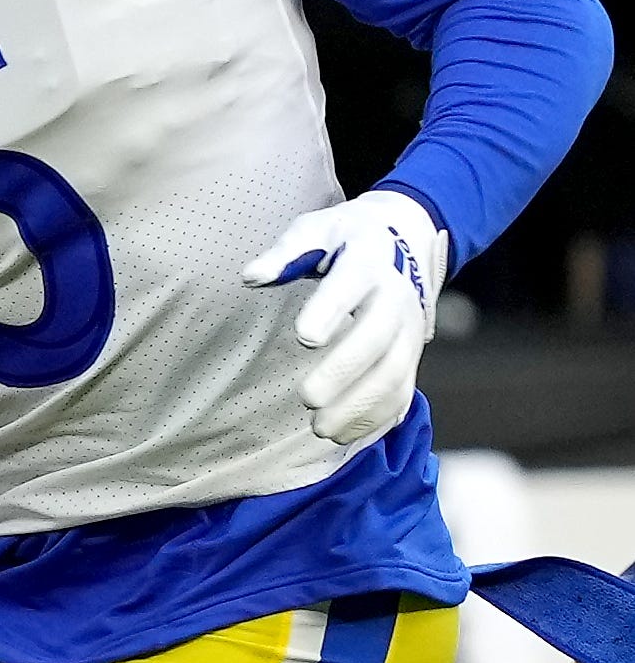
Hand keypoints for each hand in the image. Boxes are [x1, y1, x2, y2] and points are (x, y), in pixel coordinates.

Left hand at [241, 189, 445, 446]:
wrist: (403, 238)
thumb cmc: (343, 237)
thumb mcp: (314, 228)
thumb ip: (285, 252)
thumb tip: (251, 275)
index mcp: (367, 261)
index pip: (351, 286)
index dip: (330, 311)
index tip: (303, 337)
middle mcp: (396, 297)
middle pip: (379, 338)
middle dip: (345, 370)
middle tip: (307, 397)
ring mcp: (409, 330)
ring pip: (396, 373)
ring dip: (361, 405)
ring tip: (320, 429)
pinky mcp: (412, 354)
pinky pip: (403, 391)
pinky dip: (376, 417)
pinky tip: (343, 434)